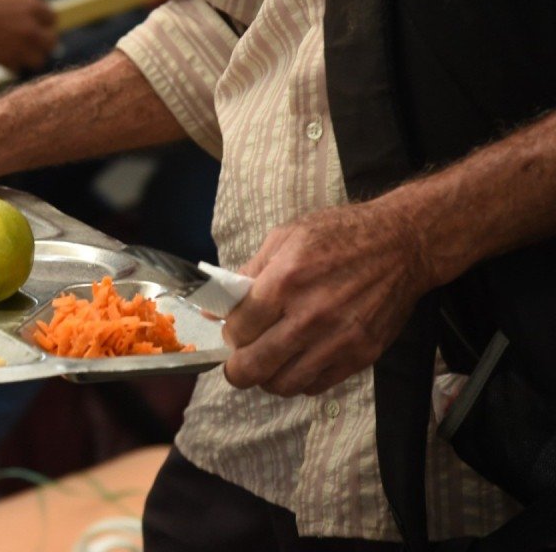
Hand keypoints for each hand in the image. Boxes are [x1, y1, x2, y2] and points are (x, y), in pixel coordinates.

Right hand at [0, 0, 57, 70]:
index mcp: (32, 6)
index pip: (52, 18)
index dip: (42, 21)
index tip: (35, 24)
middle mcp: (31, 28)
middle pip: (51, 42)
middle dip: (42, 41)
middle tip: (31, 41)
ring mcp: (20, 47)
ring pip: (39, 60)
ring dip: (31, 57)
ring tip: (20, 53)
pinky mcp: (7, 62)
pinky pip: (18, 68)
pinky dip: (13, 65)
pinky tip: (4, 57)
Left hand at [222, 198, 437, 396]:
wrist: (404, 244)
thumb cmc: (341, 235)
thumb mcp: (285, 238)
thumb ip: (248, 274)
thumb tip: (216, 307)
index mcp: (285, 282)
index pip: (238, 330)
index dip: (229, 334)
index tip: (233, 331)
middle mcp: (310, 316)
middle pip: (254, 367)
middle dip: (237, 369)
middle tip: (238, 362)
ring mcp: (338, 340)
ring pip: (284, 384)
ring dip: (268, 378)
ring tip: (269, 362)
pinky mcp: (361, 355)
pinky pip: (316, 386)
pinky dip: (300, 380)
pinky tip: (299, 361)